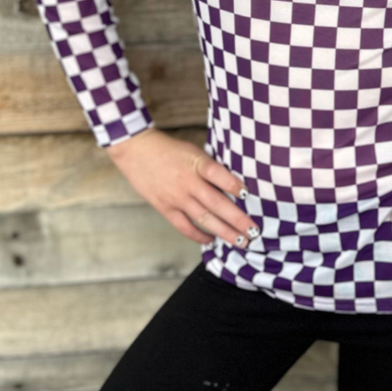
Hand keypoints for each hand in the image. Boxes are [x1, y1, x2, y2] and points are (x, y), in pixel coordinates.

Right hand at [105, 128, 258, 247]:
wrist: (137, 150)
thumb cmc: (170, 149)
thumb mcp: (194, 151)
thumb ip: (210, 168)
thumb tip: (233, 186)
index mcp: (197, 163)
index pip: (218, 174)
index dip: (234, 185)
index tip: (249, 194)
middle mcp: (188, 182)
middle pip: (216, 203)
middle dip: (237, 219)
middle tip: (254, 232)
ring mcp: (176, 197)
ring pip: (204, 218)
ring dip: (224, 232)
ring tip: (240, 241)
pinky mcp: (165, 207)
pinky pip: (185, 226)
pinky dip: (199, 235)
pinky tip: (212, 241)